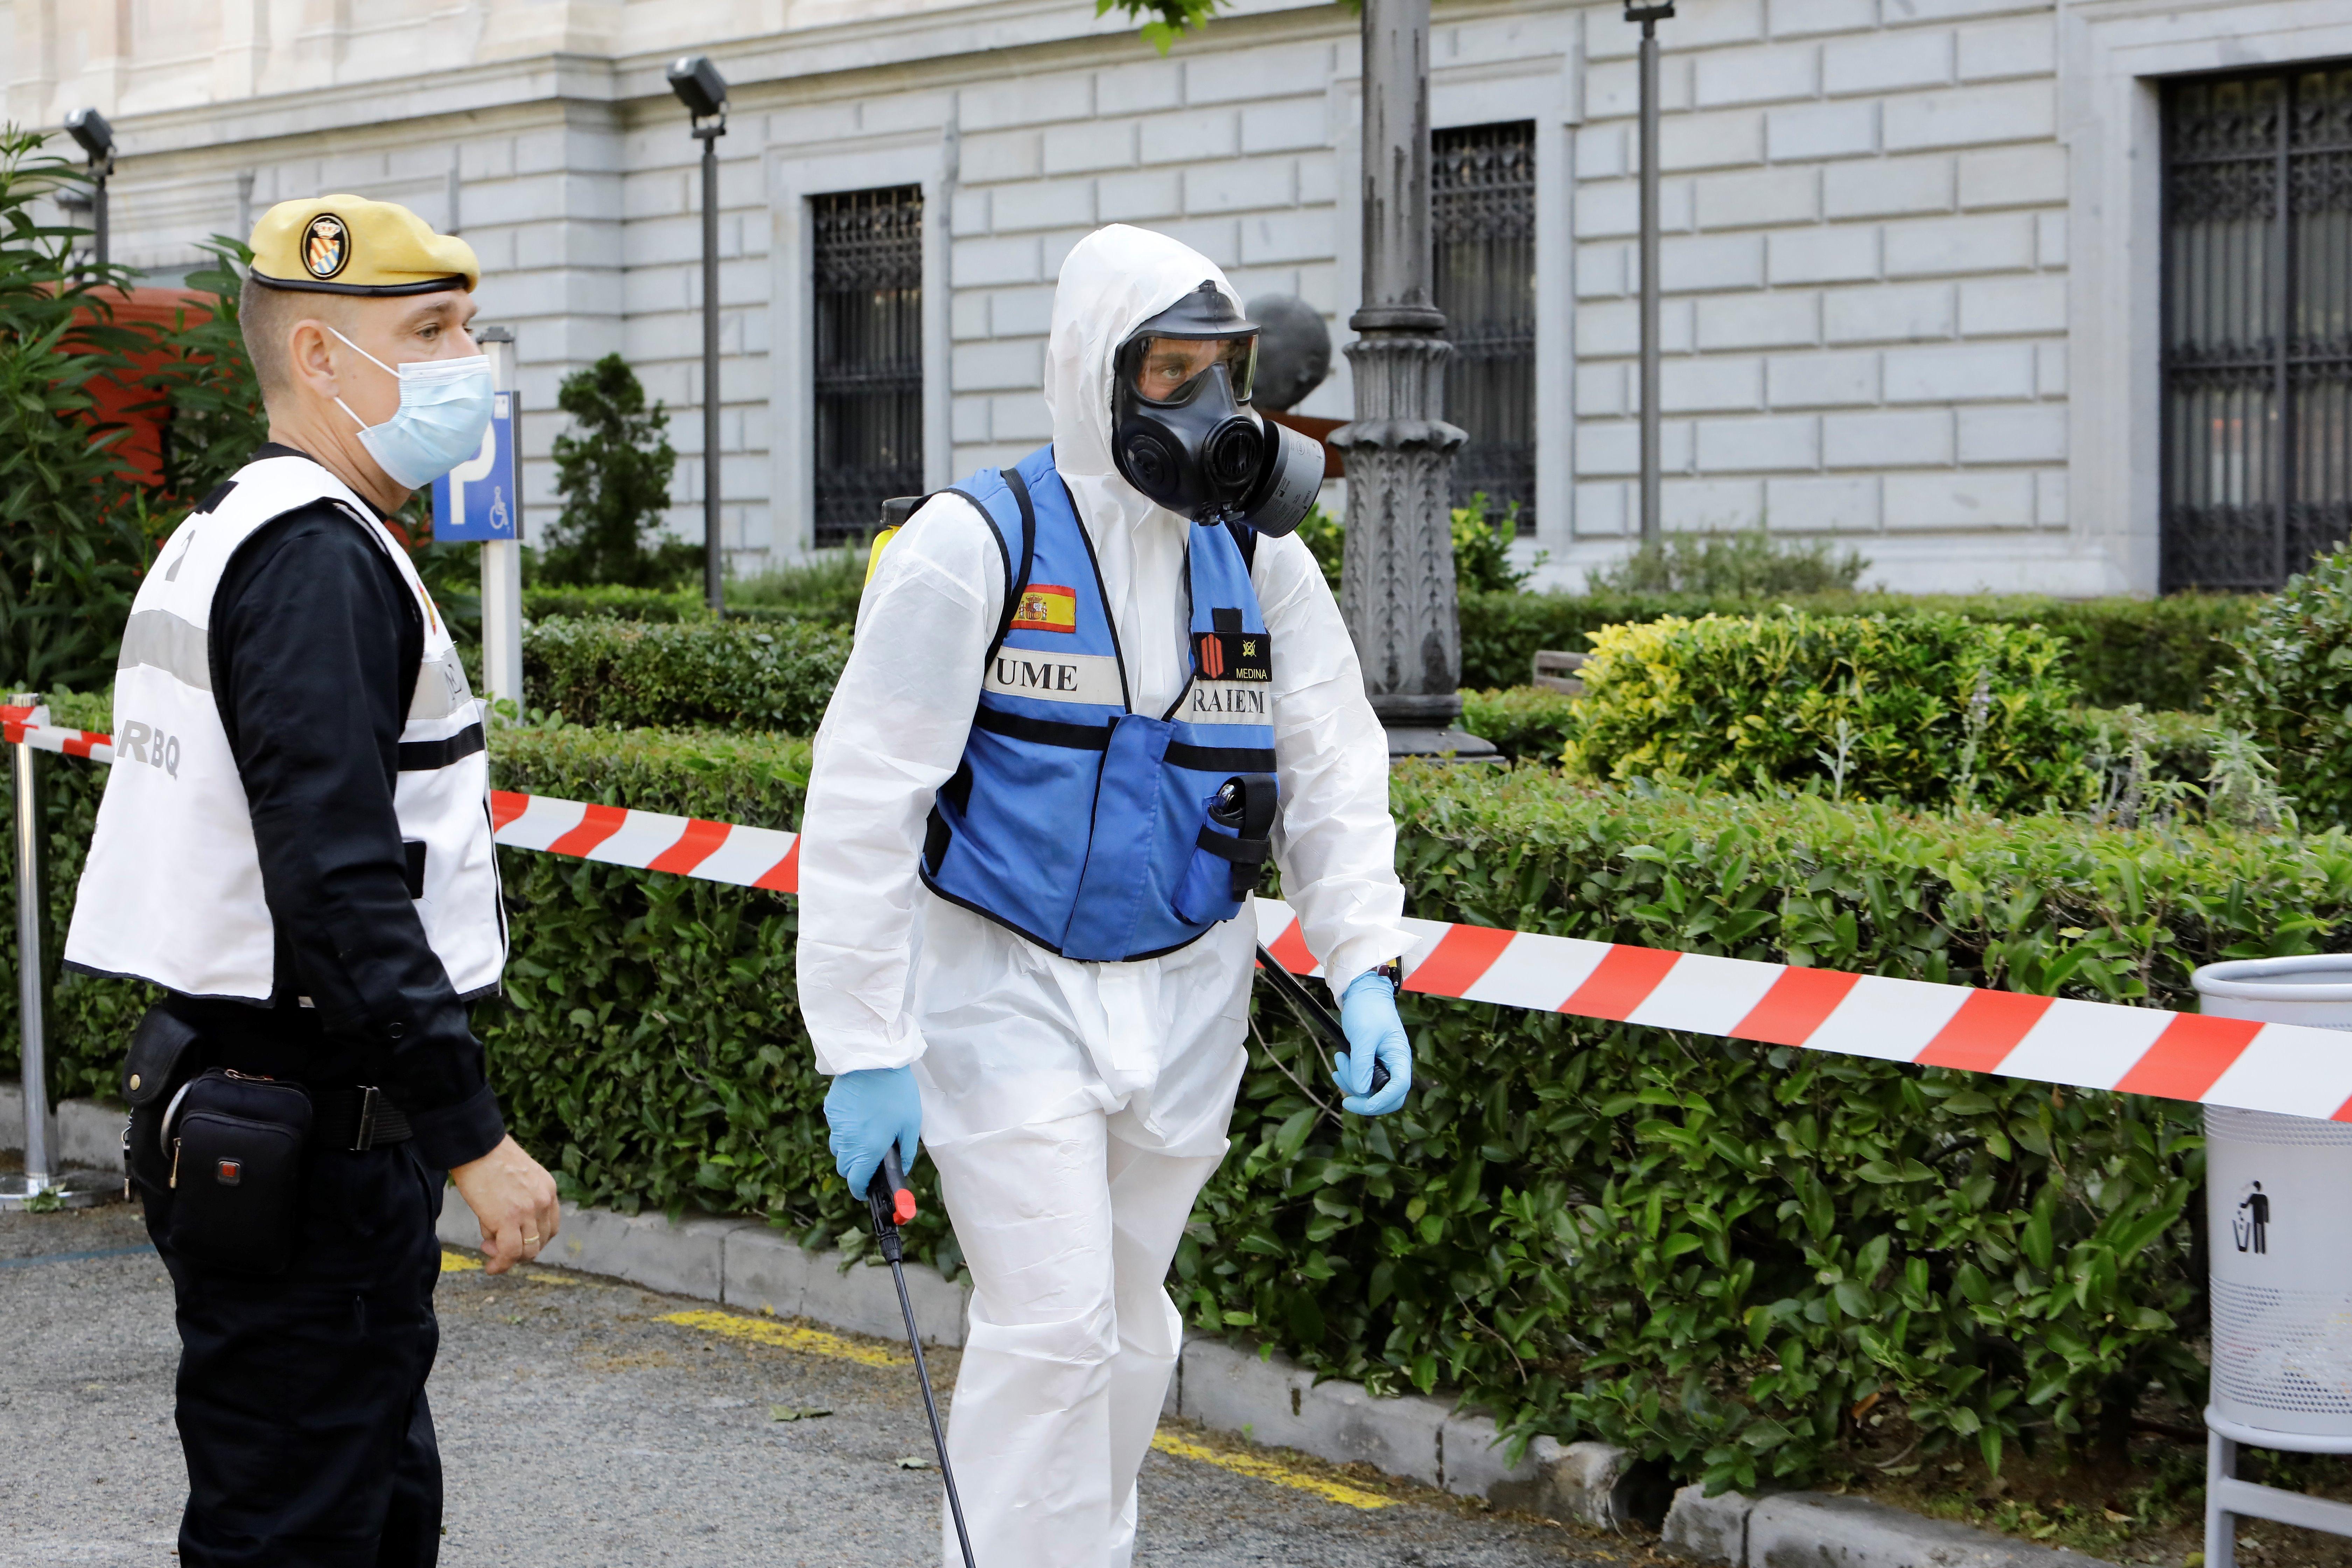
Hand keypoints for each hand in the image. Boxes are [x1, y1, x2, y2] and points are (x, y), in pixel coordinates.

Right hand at [449, 1134, 559, 1275]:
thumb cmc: (489, 1159)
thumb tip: (498, 1236)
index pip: (550, 1227)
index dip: (534, 1239)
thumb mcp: (518, 1179)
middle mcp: (544, 1201)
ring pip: (528, 1251)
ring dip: (509, 1257)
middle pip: (541, 1241)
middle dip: (520, 1249)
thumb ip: (518, 1204)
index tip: (516, 1240)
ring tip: (490, 1249)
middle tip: (497, 1245)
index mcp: (549, 1189)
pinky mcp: (508, 1219)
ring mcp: (528, 1211)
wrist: (477, 1146)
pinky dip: (501, 1264)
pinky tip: (491, 1267)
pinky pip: (510, 1252)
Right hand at [824, 1066, 922, 1196]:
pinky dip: (845, 1130)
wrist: (875, 1059)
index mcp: (868, 1149)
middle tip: (871, 1161)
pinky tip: (860, 1115)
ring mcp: (836, 1125)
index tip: (867, 1191)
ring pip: (838, 1149)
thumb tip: (901, 1171)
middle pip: (844, 1168)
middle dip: (856, 1171)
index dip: (861, 1190)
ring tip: (866, 1135)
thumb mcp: (911, 1125)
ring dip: (849, 1151)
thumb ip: (906, 1153)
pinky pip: (835, 1128)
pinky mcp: (831, 1110)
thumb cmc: (897, 1092)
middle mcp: (847, 1141)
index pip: (856, 1182)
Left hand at [1333, 970, 1411, 1115]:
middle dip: (1363, 1095)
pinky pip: (1362, 1081)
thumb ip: (1362, 1064)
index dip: (1382, 1101)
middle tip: (1342, 1080)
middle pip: (1386, 1097)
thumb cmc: (1367, 1009)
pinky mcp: (1372, 1064)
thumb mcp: (1363, 1036)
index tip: (1361, 1103)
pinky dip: (1349, 1077)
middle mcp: (1395, 1065)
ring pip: (1370, 1090)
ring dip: (1350, 1081)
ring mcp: (1383, 1066)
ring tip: (1339, 1059)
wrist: (1363, 993)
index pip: (1399, 1089)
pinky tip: (1339, 1064)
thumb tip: (1362, 1091)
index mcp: (1400, 1057)